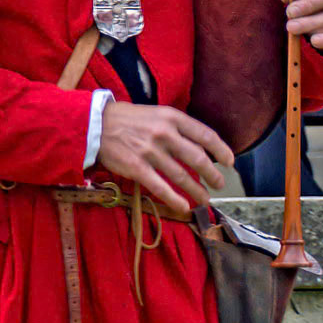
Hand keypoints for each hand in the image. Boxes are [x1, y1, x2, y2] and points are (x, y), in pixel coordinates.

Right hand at [97, 102, 233, 215]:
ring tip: (205, 199)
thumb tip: (200, 146)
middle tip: (219, 184)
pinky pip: (160, 187)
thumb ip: (177, 128)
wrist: (94, 123)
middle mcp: (164, 133)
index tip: (229, 162)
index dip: (221, 150)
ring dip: (197, 191)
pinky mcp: (136, 167)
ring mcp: (150, 151)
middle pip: (198, 158)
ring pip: (181, 176)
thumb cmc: (128, 120)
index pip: (205, 134)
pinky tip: (184, 207)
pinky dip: (174, 200)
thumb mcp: (156, 114)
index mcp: (172, 117)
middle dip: (212, 175)